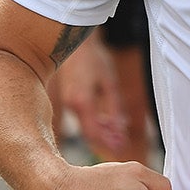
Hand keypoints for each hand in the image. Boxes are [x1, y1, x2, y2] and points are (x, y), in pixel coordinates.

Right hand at [56, 32, 126, 157]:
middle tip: (123, 141)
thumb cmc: (95, 59)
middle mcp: (71, 105)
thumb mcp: (110, 83)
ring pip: (84, 125)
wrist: (77, 42)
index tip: (122, 147)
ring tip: (118, 129)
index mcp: (82, 102)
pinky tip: (106, 119)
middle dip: (106, 139)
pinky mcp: (67, 97)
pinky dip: (94, 121)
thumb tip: (120, 129)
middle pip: (88, 133)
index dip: (108, 144)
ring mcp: (67, 101)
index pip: (94, 134)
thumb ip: (114, 108)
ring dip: (101, 130)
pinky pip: (81, 116)